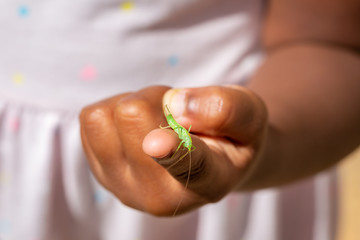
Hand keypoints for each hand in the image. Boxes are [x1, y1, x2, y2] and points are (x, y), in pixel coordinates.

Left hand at [80, 85, 266, 215]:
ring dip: (132, 105)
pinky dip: (115, 112)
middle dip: (154, 98)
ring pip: (103, 116)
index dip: (172, 152)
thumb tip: (176, 105)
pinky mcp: (100, 172)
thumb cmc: (232, 135)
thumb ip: (225, 108)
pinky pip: (91, 119)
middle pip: (131, 117)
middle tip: (176, 113)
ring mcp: (124, 187)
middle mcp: (160, 195)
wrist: (207, 158)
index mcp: (209, 182)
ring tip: (158, 122)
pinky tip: (139, 130)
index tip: (157, 142)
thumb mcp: (250, 113)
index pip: (189, 165)